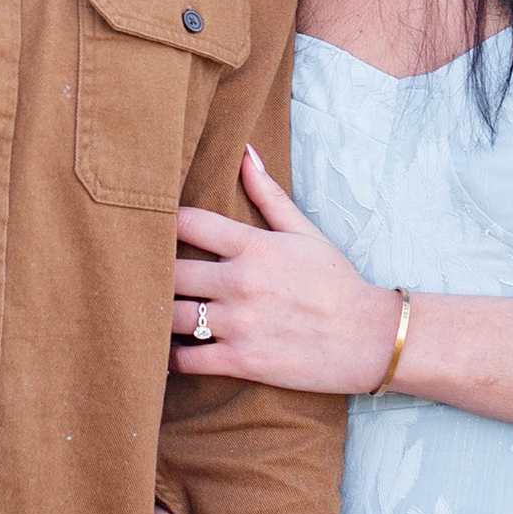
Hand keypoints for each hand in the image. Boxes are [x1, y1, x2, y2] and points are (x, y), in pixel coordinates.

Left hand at [173, 144, 400, 396]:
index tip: (154, 230)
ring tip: (152, 310)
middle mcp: (241, 282)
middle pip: (169, 272)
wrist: (369, 339)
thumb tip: (245, 152)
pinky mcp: (242, 361)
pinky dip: (172, 356)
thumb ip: (268, 195)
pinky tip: (171, 347)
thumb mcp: (305, 233)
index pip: (187, 222)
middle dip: (154, 273)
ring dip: (157, 314)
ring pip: (171, 316)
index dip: (163, 224)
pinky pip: (186, 360)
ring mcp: (239, 324)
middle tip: (143, 275)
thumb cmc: (336, 283)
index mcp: (254, 247)